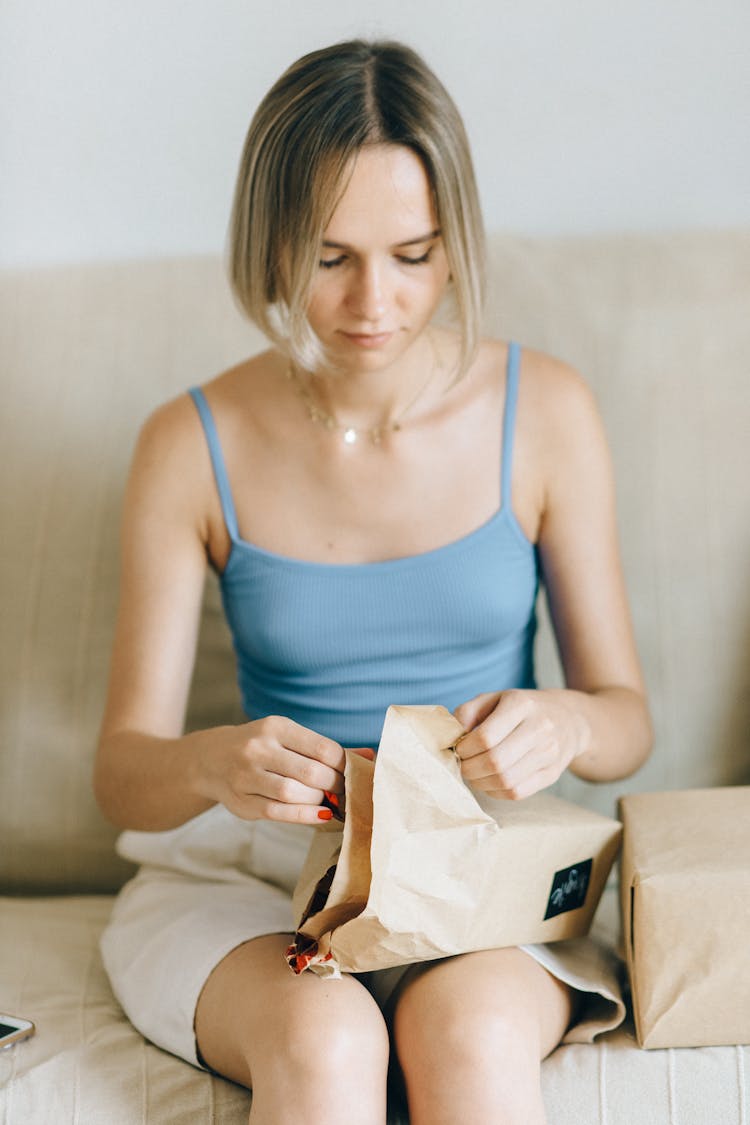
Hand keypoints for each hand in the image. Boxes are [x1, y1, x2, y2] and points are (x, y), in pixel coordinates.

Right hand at [194, 715, 373, 824]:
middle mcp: (259, 749)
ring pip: (294, 793)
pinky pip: (280, 812)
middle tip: (345, 792)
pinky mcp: (242, 802)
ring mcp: (247, 776)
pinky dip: (305, 815)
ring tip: (328, 801)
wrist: (212, 759)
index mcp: (276, 727)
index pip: (322, 748)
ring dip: (319, 801)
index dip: (344, 765)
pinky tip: (320, 814)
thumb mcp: (289, 737)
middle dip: (335, 786)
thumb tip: (370, 757)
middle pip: (311, 773)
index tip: (352, 773)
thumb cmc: (263, 747)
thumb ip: (326, 749)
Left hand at [453, 690, 585, 799]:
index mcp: (521, 705)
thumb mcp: (496, 698)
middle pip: (495, 761)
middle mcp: (540, 728)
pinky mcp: (552, 774)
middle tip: (462, 766)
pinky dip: (496, 792)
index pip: (486, 737)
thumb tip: (451, 736)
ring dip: (481, 783)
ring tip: (474, 774)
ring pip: (505, 781)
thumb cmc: (523, 709)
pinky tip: (490, 781)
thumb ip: (468, 712)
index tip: (458, 749)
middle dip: (470, 769)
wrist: (569, 719)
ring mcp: (549, 753)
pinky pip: (517, 792)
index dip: (465, 749)